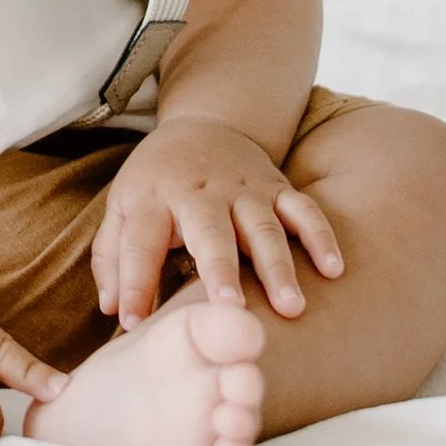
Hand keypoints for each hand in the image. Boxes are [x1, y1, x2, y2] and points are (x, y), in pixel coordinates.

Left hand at [94, 117, 346, 325]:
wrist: (204, 122)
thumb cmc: (159, 180)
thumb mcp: (124, 206)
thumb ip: (112, 255)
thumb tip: (111, 309)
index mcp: (154, 198)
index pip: (138, 241)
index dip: (133, 281)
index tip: (130, 322)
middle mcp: (200, 192)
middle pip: (209, 231)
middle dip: (219, 270)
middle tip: (229, 309)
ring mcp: (243, 189)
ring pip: (263, 228)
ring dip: (278, 266)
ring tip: (291, 308)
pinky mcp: (277, 188)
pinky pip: (304, 210)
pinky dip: (320, 237)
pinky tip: (334, 270)